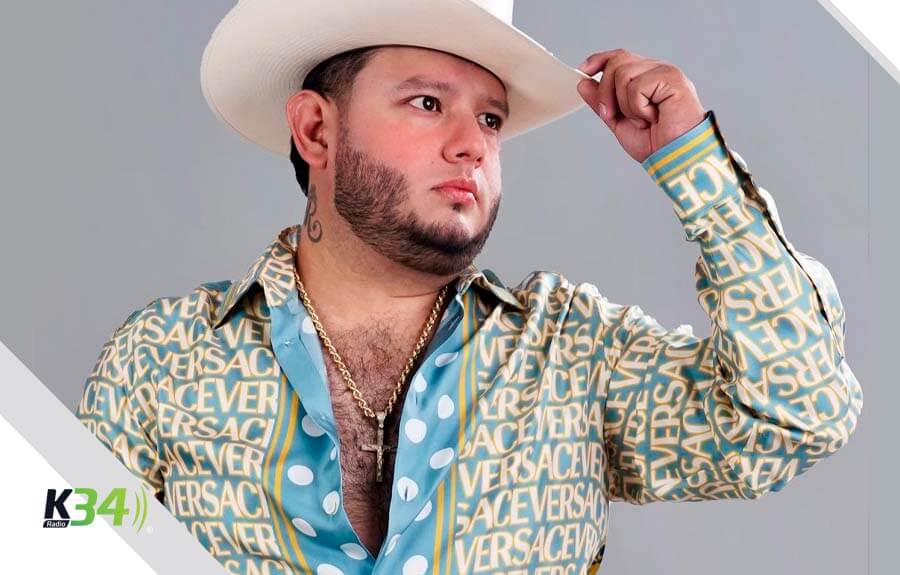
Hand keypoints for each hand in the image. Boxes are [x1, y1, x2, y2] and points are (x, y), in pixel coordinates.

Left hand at [576, 49, 706, 162]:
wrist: (675, 158)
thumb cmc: (656, 144)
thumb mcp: (619, 121)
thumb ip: (602, 101)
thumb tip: (583, 82)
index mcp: (646, 77)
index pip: (619, 57)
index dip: (599, 60)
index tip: (583, 71)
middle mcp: (656, 70)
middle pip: (616, 62)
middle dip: (605, 92)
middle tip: (612, 115)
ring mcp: (665, 72)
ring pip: (623, 73)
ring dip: (625, 104)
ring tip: (642, 119)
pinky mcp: (672, 78)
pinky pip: (637, 86)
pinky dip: (638, 108)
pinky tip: (653, 117)